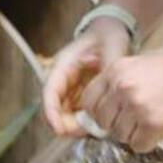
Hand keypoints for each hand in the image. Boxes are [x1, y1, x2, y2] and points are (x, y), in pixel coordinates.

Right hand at [43, 17, 131, 135]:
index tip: (59, 130)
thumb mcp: (112, 49)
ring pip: (66, 114)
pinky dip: (88, 121)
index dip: (52, 113)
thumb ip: (110, 70)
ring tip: (99, 129)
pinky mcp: (80, 94)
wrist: (111, 29)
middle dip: (67, 125)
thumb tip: (112, 92)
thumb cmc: (108, 35)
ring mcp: (71, 88)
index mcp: (63, 65)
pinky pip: (79, 113)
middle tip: (88, 133)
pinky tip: (103, 124)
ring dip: (78, 125)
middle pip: (56, 108)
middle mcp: (63, 79)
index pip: (50, 92)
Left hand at [80, 51, 162, 152]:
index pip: (89, 100)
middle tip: (135, 122)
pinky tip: (161, 130)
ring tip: (152, 122)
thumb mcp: (142, 64)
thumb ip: (120, 82)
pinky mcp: (152, 124)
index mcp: (116, 69)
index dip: (99, 112)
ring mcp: (136, 105)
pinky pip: (138, 145)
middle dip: (116, 125)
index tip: (112, 116)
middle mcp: (121, 86)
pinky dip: (148, 143)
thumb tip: (104, 106)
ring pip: (119, 135)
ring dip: (134, 134)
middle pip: (102, 120)